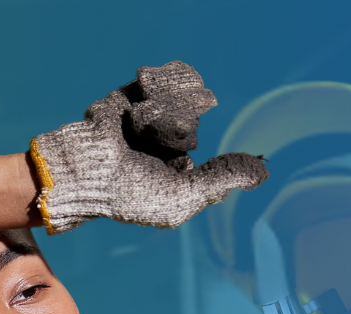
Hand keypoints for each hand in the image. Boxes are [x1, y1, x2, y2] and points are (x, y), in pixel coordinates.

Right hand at [29, 61, 267, 232]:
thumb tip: (265, 171)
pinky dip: (157, 87)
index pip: (204, 155)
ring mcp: (150, 120)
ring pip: (180, 99)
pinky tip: (140, 100)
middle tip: (153, 147)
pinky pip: (163, 80)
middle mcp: (164, 144)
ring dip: (165, 110)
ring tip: (142, 126)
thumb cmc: (131, 192)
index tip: (180, 169)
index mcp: (176, 172)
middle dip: (178, 130)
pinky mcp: (134, 97)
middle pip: (193, 121)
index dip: (199, 158)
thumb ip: (223, 179)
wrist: (85, 168)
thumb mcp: (185, 196)